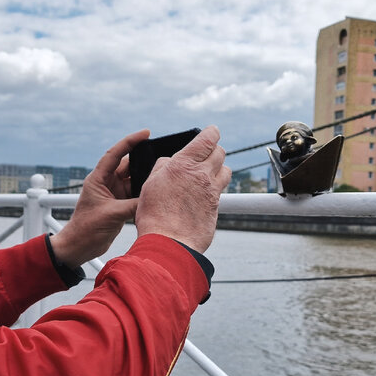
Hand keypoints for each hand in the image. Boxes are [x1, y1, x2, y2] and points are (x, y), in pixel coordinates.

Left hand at [49, 129, 149, 267]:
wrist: (79, 247)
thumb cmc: (86, 229)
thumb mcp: (112, 214)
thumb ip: (133, 205)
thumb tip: (153, 197)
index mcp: (98, 179)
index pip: (115, 154)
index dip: (130, 141)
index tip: (146, 133)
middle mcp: (106, 183)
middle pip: (128, 166)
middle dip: (144, 161)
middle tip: (162, 157)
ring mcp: (114, 194)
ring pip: (134, 181)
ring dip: (145, 180)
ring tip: (162, 175)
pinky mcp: (119, 205)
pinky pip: (135, 195)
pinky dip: (144, 194)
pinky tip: (156, 193)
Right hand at [134, 126, 229, 252]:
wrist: (169, 243)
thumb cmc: (155, 215)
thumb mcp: (150, 184)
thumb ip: (163, 167)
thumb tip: (170, 161)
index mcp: (184, 164)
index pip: (207, 139)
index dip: (212, 132)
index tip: (212, 131)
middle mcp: (202, 175)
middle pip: (220, 153)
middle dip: (214, 150)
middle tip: (206, 154)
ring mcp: (212, 191)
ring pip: (225, 171)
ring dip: (219, 169)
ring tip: (207, 174)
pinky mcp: (216, 207)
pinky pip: (221, 191)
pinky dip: (215, 188)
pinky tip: (204, 194)